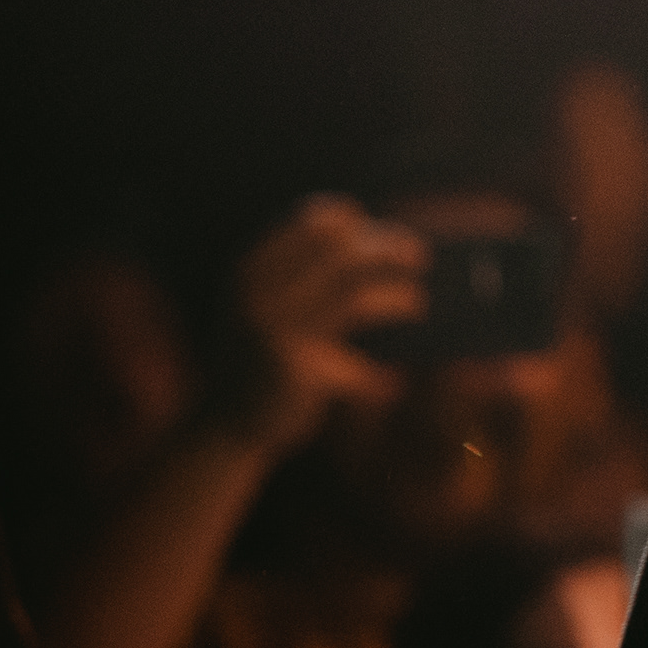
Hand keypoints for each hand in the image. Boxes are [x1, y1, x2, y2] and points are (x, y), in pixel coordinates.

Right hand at [221, 195, 427, 454]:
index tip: (384, 236)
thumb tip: (381, 248)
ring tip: (419, 303)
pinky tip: (390, 383)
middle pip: (340, 249)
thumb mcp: (269, 311)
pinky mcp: (294, 365)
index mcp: (254, 269)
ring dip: (394, 294)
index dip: (356, 224)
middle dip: (386, 247)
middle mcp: (259, 290)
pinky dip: (373, 370)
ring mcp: (274, 326)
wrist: (226, 426)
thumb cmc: (263, 364)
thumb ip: (306, 280)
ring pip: (353, 292)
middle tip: (421, 255)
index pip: (315, 222)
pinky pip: (352, 357)